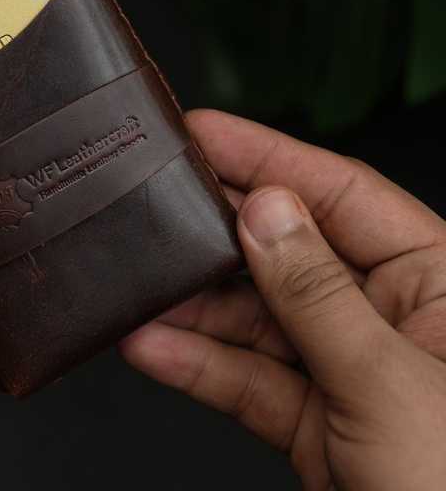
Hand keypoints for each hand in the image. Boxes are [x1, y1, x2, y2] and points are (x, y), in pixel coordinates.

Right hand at [120, 110, 445, 489]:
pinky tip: (151, 347)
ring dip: (192, 309)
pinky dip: (197, 365)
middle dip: (216, 235)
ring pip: (256, 317)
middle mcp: (391, 317)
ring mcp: (349, 371)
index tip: (201, 132)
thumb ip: (318, 295)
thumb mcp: (389, 385)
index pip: (340, 196)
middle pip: (287, 251)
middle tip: (151, 204)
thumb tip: (267, 211)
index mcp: (437, 283)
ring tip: (137, 290)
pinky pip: (247, 379)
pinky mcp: (316, 422)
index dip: (266, 157)